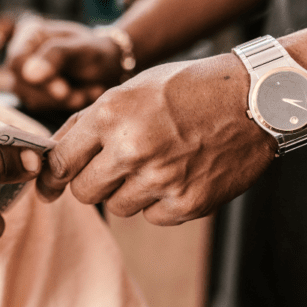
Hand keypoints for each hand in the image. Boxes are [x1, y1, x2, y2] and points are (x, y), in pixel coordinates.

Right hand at [6, 15, 124, 110]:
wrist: (109, 69)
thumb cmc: (96, 52)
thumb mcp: (82, 49)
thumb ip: (56, 55)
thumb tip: (29, 75)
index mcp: (30, 32)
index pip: (17, 60)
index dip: (36, 78)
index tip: (63, 90)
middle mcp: (22, 54)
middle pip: (21, 82)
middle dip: (53, 93)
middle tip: (79, 96)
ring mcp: (24, 76)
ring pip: (31, 98)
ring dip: (62, 101)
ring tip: (87, 92)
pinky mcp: (32, 94)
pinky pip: (41, 106)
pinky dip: (64, 105)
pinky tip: (82, 96)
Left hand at [35, 54, 275, 224]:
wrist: (254, 99)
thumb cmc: (187, 89)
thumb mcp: (131, 89)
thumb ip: (88, 122)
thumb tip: (51, 156)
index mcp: (111, 114)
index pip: (61, 161)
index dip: (52, 176)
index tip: (51, 183)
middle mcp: (132, 148)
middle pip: (84, 192)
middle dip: (91, 182)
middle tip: (113, 167)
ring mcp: (161, 179)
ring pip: (118, 206)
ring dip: (128, 191)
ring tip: (155, 163)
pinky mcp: (187, 203)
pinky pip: (153, 217)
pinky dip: (161, 202)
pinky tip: (179, 174)